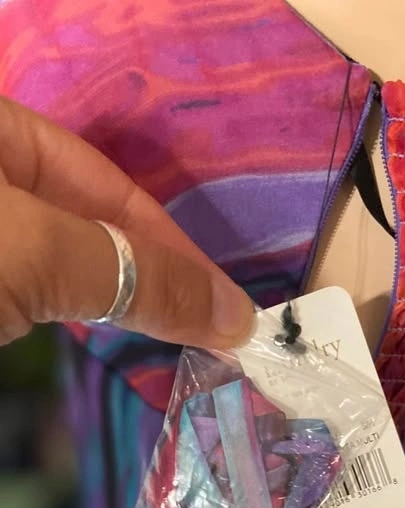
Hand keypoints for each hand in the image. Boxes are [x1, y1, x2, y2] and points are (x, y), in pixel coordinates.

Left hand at [0, 98, 252, 347]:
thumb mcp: (37, 249)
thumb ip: (134, 276)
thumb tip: (237, 316)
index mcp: (2, 125)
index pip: (109, 182)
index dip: (172, 246)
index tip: (224, 305)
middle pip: (92, 221)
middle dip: (151, 276)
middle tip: (212, 329)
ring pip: (65, 262)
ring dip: (120, 303)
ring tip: (179, 339)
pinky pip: (35, 294)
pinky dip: (77, 319)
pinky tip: (113, 339)